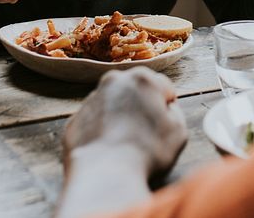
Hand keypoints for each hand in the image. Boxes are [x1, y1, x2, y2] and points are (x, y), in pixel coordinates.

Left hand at [63, 67, 187, 177]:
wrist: (105, 174)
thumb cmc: (147, 151)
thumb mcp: (178, 130)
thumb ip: (175, 111)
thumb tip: (166, 109)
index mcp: (142, 78)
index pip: (163, 87)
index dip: (167, 108)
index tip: (164, 125)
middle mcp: (113, 81)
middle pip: (135, 91)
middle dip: (142, 106)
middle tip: (146, 133)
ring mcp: (91, 100)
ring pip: (113, 105)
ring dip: (121, 118)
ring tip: (127, 144)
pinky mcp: (75, 120)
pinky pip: (95, 122)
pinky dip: (102, 132)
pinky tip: (109, 150)